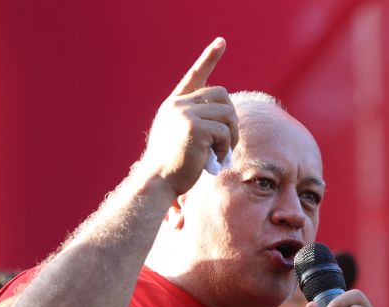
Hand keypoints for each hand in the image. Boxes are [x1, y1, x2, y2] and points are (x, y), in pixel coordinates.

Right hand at [138, 37, 238, 197]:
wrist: (157, 181)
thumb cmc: (171, 167)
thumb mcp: (180, 137)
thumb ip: (196, 122)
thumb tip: (225, 116)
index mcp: (174, 105)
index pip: (195, 76)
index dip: (209, 58)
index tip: (221, 43)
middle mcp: (179, 105)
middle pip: (222, 95)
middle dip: (230, 119)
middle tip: (227, 142)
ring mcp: (186, 114)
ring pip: (227, 114)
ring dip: (231, 136)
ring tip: (222, 154)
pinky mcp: (195, 128)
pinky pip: (225, 131)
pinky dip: (226, 148)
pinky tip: (216, 160)